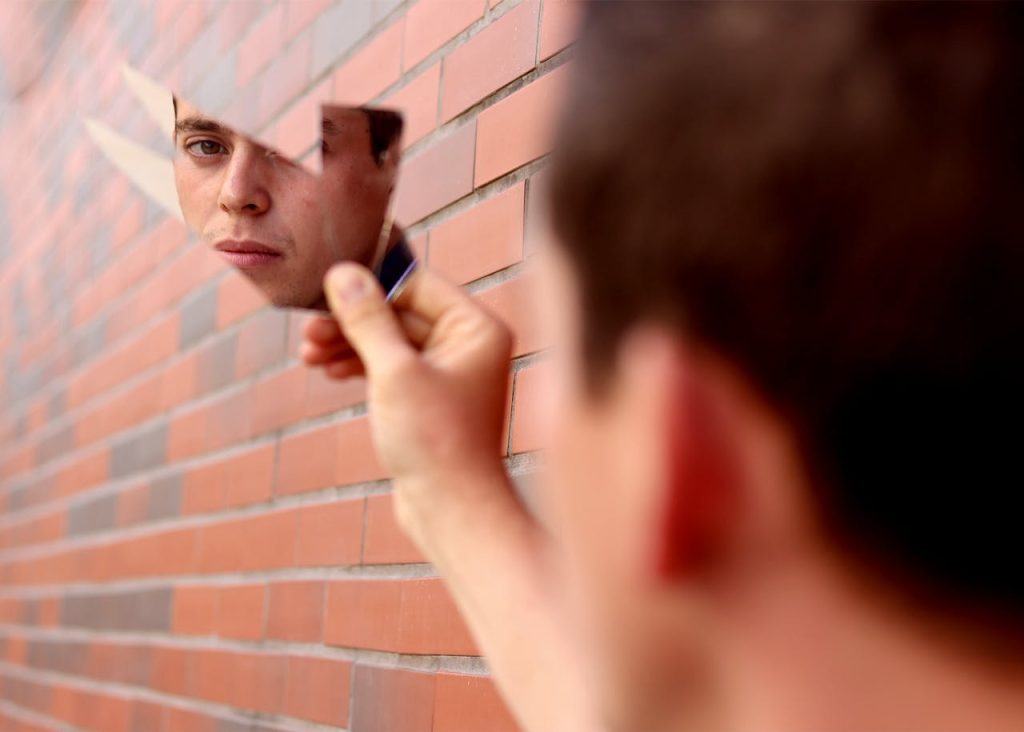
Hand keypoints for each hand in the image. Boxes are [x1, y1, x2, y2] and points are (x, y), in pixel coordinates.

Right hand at [301, 263, 513, 540]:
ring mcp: (450, 372)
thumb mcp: (393, 372)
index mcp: (477, 328)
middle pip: (401, 313)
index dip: (371, 286)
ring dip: (349, 344)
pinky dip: (361, 366)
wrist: (450, 508)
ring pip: (391, 342)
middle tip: (309, 330)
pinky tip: (328, 370)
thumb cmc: (435, 441)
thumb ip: (367, 319)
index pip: (417, 285)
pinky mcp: (430, 398)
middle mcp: (470, 345)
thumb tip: (344, 273)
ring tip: (308, 354)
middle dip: (353, 321)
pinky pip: (391, 367)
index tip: (326, 289)